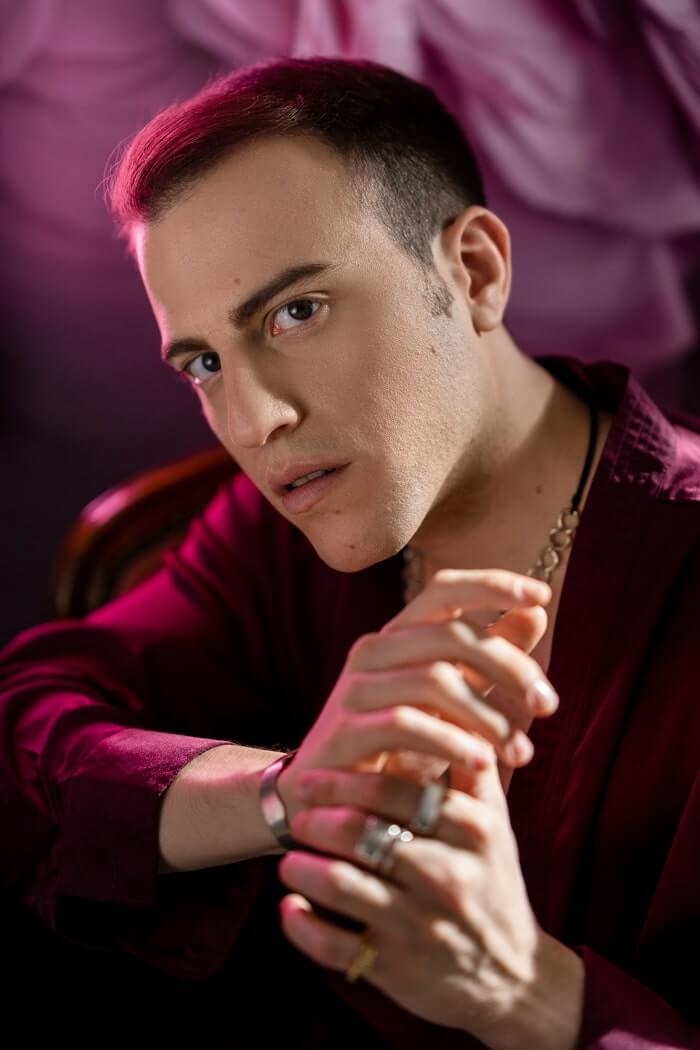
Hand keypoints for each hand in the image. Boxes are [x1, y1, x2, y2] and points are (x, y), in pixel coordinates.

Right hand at [278, 570, 557, 818]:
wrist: (333, 803)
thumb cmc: (401, 748)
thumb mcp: (454, 702)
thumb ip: (490, 659)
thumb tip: (536, 611)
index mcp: (399, 635)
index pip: (444, 588)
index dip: (492, 585)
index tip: (543, 594)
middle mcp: (373, 651)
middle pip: (451, 635)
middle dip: (510, 667)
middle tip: (549, 705)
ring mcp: (355, 689)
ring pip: (434, 679)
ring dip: (488, 716)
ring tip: (521, 752)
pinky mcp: (345, 731)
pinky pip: (405, 724)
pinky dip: (452, 742)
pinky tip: (483, 764)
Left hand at [278, 759, 582, 1047]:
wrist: (515, 976)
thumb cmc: (491, 881)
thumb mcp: (495, 823)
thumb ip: (471, 768)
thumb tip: (446, 704)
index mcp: (473, 830)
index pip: (398, 790)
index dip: (347, 779)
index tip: (313, 775)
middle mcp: (450, 876)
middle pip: (364, 832)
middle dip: (318, 818)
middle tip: (298, 812)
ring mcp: (423, 926)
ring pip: (343, 886)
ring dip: (304, 868)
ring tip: (289, 859)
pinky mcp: (399, 970)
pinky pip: (335, 947)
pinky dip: (303, 926)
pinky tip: (290, 908)